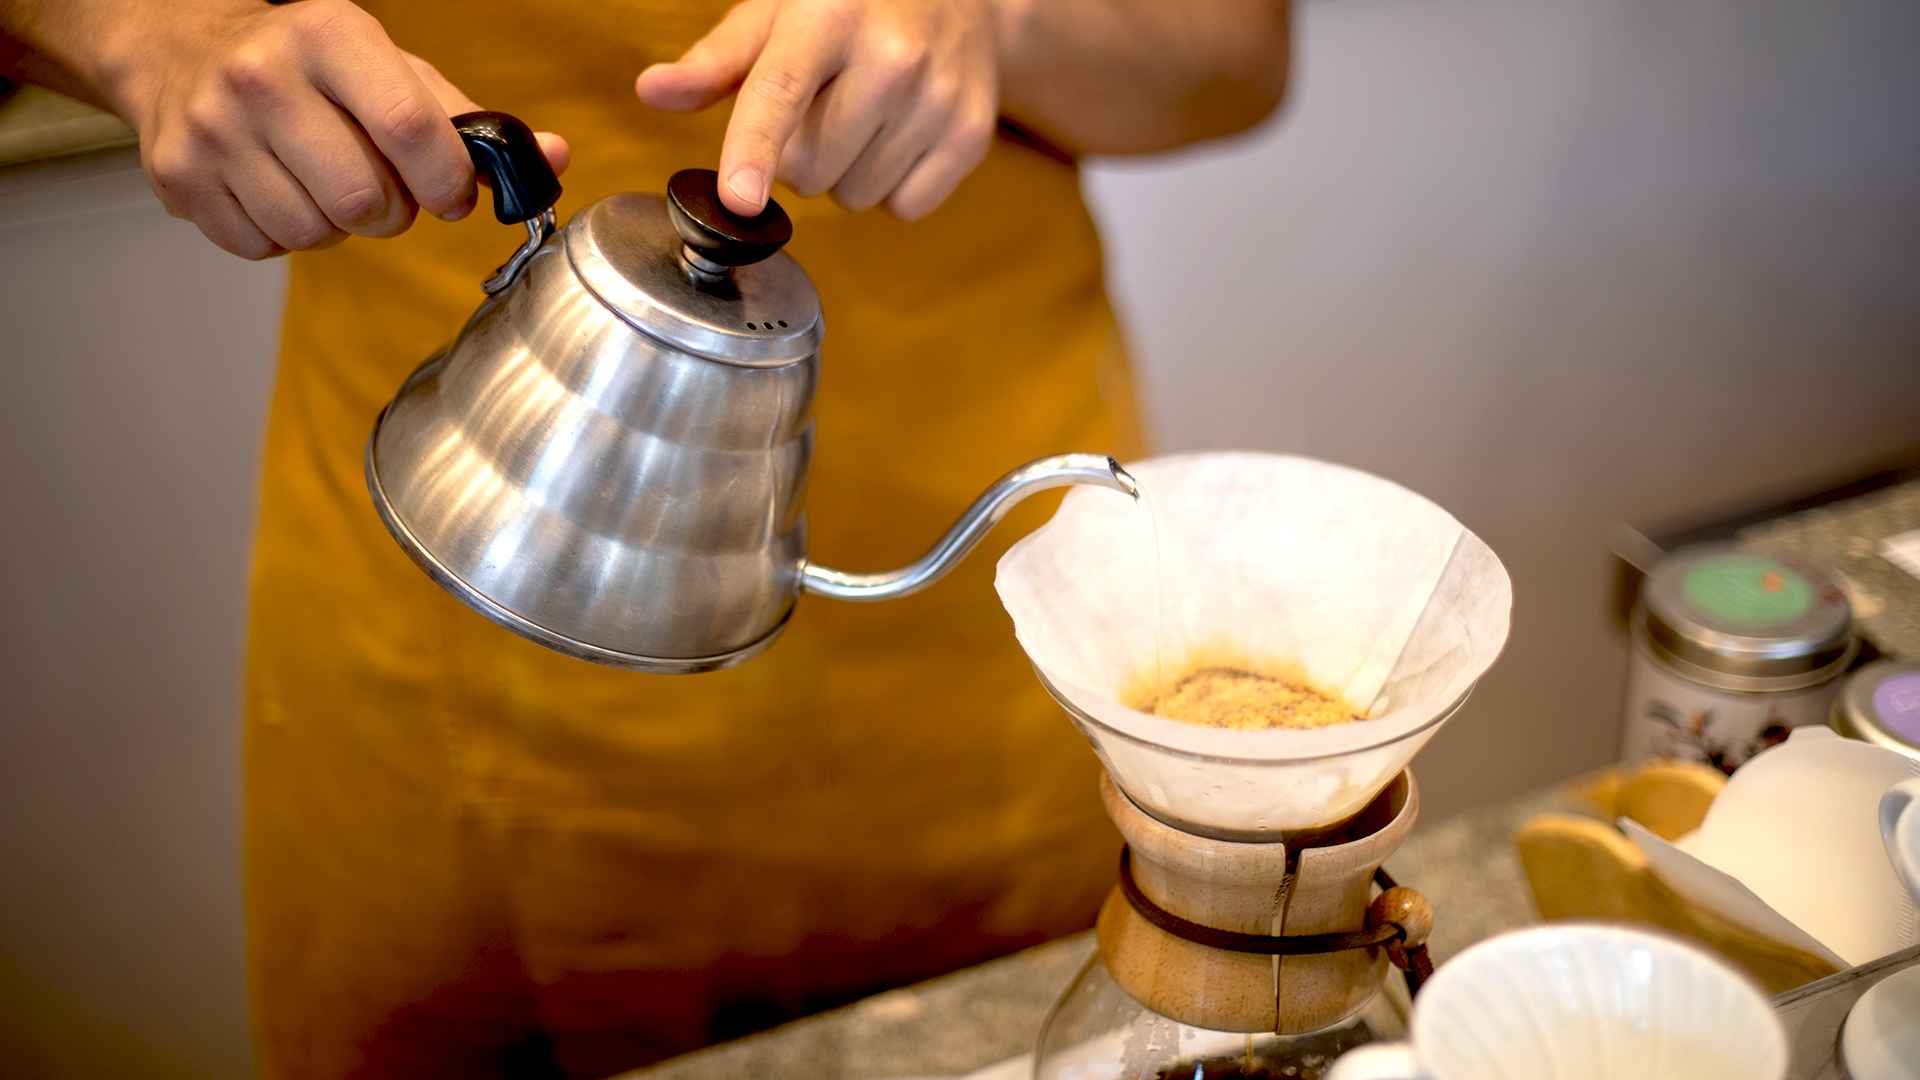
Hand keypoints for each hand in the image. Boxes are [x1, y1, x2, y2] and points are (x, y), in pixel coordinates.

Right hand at [106, 0, 567, 258]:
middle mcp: (262, 77)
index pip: (410, 130)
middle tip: (380, 185)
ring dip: (339, 225)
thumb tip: (553, 159)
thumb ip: (471, 123)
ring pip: (317, 231)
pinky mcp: (180, 178)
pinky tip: (280, 189)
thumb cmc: (313, 67)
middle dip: (392, 209)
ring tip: (324, 181)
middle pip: (366, 199)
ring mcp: (213, 129)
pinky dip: (287, 235)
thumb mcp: (393, 70)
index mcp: (329, 36)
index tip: (453, 194)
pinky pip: (267, 246)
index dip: (447, 181)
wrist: (183, 51)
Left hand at [636, 0, 998, 220]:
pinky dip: (891, 187)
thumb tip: (653, 91)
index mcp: (830, 16)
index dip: (755, 150)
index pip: (781, 93)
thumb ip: (717, 61)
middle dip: (799, 157)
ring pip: (854, 194)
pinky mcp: (971, 134)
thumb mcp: (779, 13)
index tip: (741, 197)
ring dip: (845, 174)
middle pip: (810, 167)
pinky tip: (897, 136)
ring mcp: (938, 97)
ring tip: (864, 118)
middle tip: (821, 109)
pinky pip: (904, 206)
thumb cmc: (854, 4)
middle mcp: (892, 55)